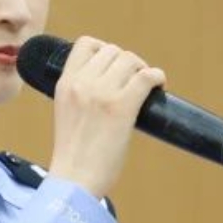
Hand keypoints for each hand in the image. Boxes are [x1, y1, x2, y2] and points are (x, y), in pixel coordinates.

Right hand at [46, 36, 166, 199]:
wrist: (74, 178)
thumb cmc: (72, 153)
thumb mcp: (64, 112)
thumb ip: (79, 93)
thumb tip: (108, 82)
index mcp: (64, 84)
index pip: (85, 44)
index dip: (104, 49)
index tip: (111, 67)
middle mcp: (81, 84)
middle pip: (113, 51)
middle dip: (127, 62)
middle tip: (133, 81)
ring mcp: (101, 93)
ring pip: (131, 60)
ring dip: (142, 70)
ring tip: (144, 86)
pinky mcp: (121, 107)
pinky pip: (146, 77)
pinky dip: (157, 77)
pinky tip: (158, 87)